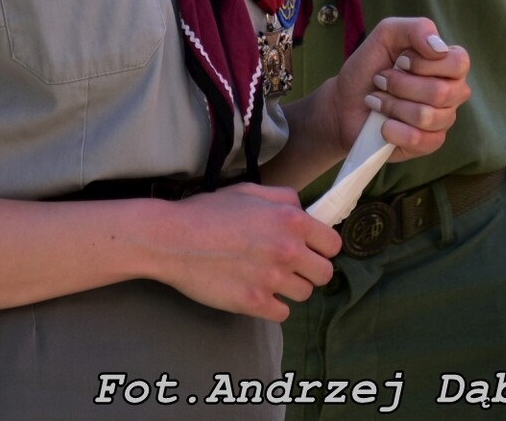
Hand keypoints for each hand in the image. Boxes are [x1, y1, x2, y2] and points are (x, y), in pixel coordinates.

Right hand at [158, 183, 340, 321]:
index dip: (322, 248)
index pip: (333, 245)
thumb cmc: (209, 211)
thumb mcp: (250, 191)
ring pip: (304, 294)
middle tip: (290, 268)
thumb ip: (284, 198)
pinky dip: (272, 307)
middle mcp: (288, 250)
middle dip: (310, 271)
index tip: (310, 251)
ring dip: (289, 289)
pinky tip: (257, 294)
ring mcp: (272, 279)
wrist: (173, 239)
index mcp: (291, 220)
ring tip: (267, 279)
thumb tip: (305, 210)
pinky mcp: (254, 302)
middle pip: (325, 274)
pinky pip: (282, 314)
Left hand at [334, 16, 471, 161]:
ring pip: (427, 117)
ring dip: (393, 106)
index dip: (425, 63)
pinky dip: (393, 130)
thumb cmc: (369, 67)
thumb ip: (416, 28)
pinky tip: (383, 124)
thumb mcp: (387, 35)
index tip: (400, 61)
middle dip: (400, 85)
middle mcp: (453, 91)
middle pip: (441, 92)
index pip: (459, 62)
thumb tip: (439, 48)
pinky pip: (420, 140)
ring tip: (379, 101)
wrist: (344, 103)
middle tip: (381, 81)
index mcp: (448, 63)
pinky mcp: (429, 143)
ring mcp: (443, 119)